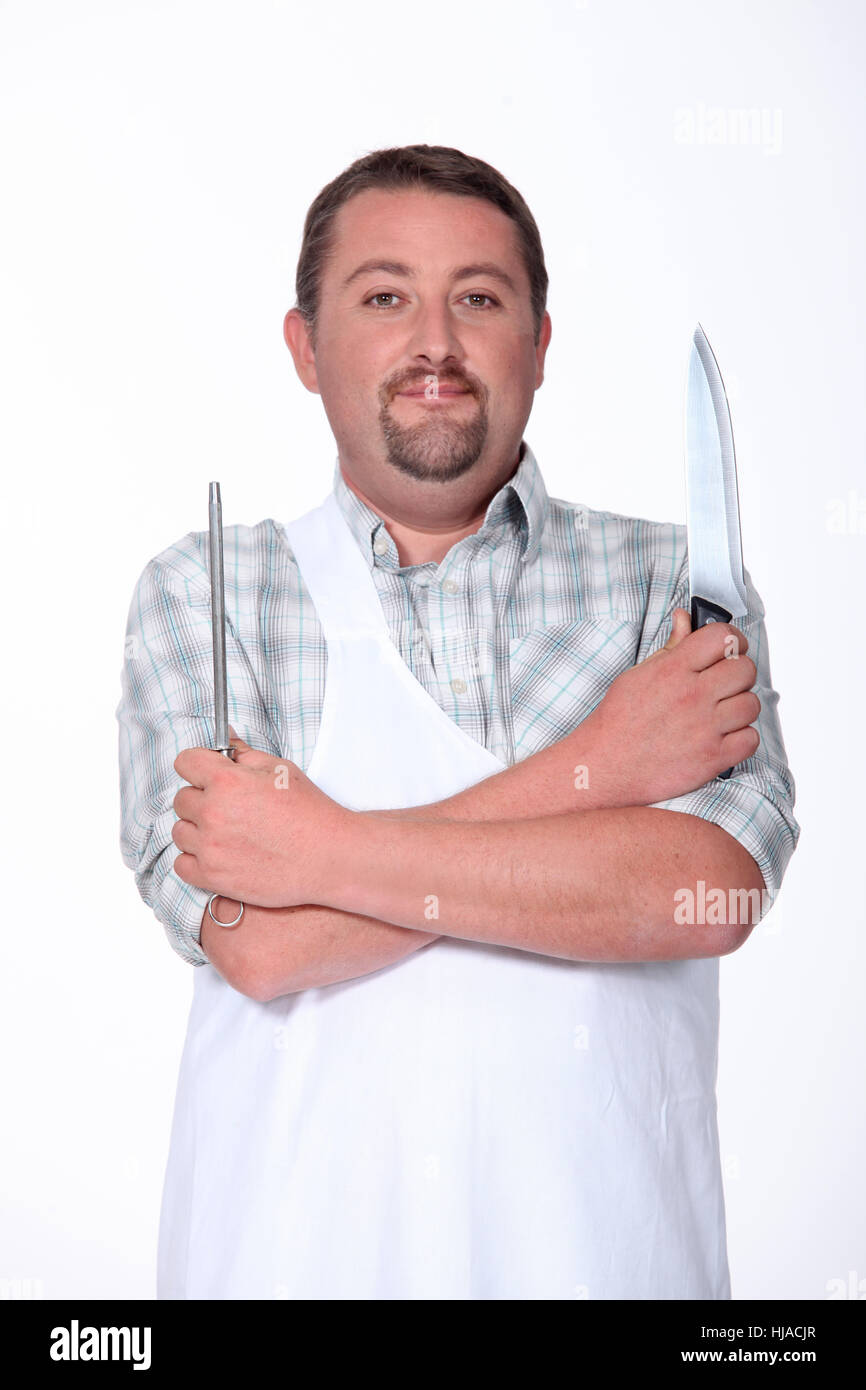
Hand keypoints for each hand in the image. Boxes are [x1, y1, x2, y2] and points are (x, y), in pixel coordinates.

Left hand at [171, 728, 348, 906]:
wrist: (329, 857)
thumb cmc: (309, 813)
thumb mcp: (280, 770)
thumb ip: (244, 753)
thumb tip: (224, 738)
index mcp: (227, 781)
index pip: (185, 762)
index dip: (199, 765)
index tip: (208, 774)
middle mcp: (213, 813)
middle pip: (182, 799)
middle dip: (201, 799)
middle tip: (230, 807)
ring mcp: (210, 848)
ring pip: (180, 831)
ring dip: (197, 830)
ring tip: (227, 832)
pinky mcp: (213, 877)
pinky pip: (181, 864)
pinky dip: (195, 860)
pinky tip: (218, 854)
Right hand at [581, 608, 759, 805]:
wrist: (604, 766)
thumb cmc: (618, 721)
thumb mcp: (639, 674)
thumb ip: (670, 646)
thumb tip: (684, 618)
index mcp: (673, 670)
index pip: (724, 637)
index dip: (733, 639)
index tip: (730, 648)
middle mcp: (692, 696)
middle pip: (746, 669)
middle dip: (738, 674)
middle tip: (724, 684)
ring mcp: (704, 728)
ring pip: (752, 704)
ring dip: (740, 708)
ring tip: (720, 714)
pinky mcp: (712, 759)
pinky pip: (751, 740)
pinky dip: (740, 739)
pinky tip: (721, 737)